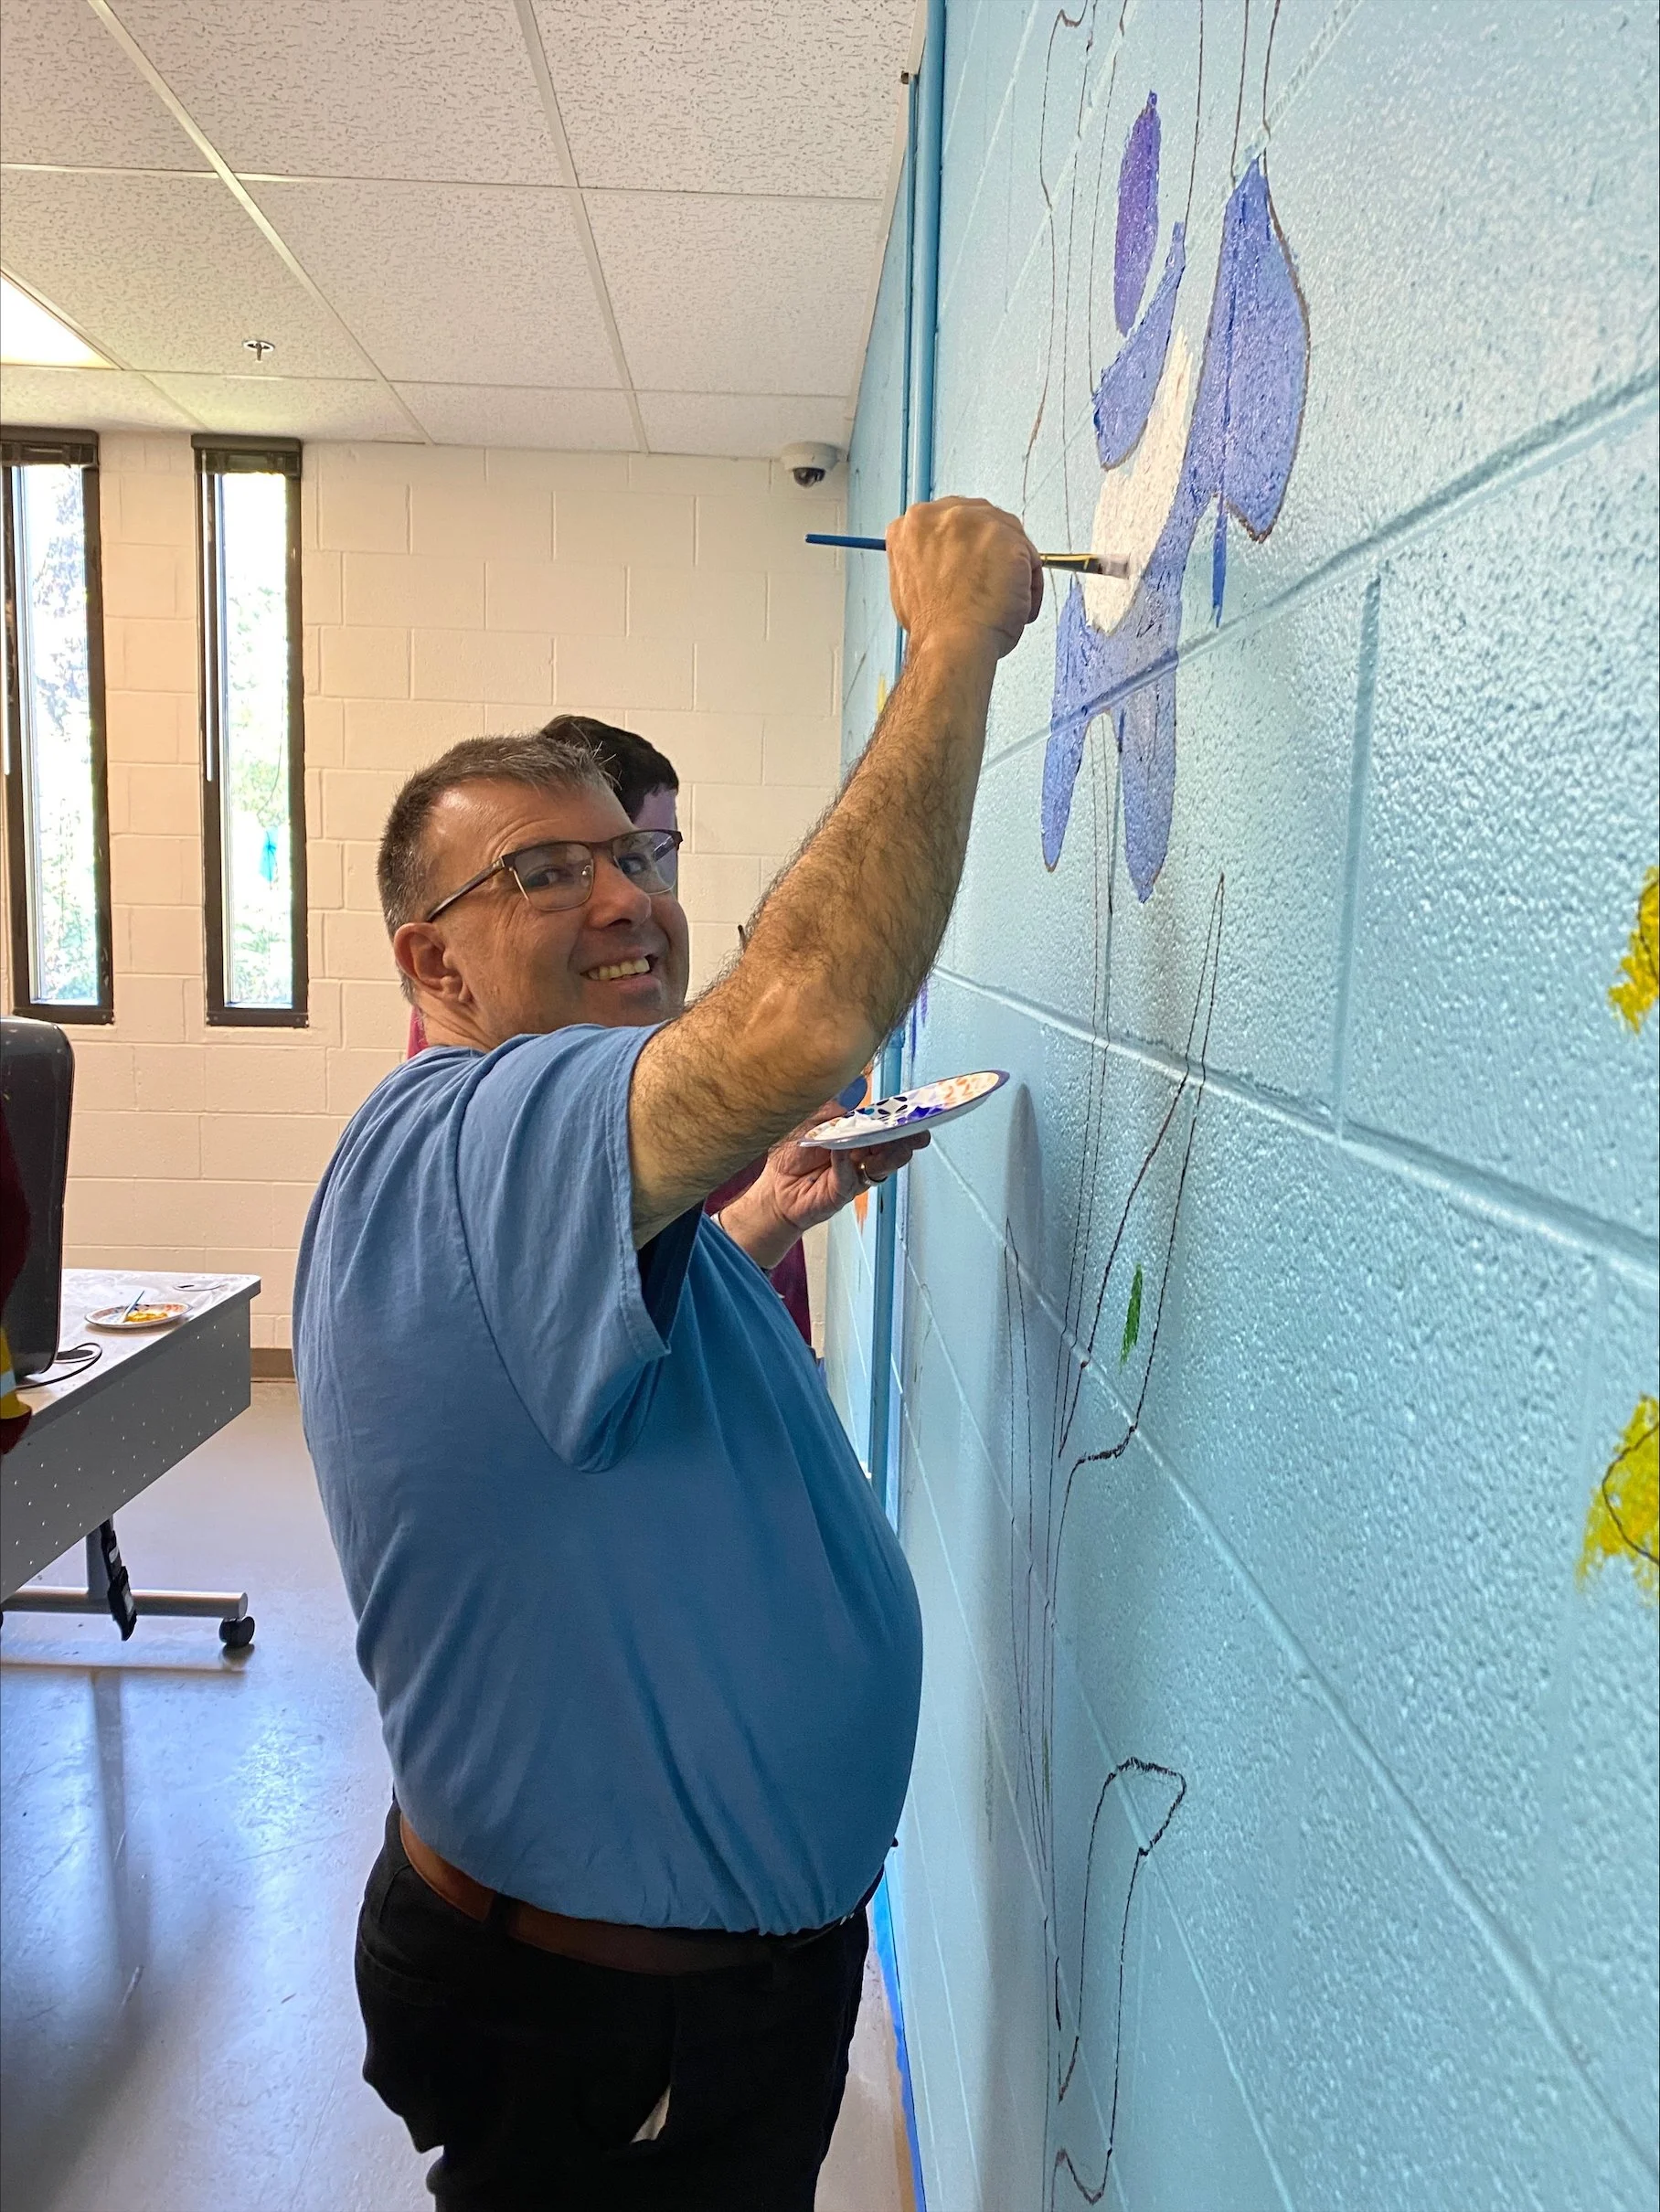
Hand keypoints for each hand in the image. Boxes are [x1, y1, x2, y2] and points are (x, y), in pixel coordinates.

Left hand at [716, 1107, 932, 1270]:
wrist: (776, 1187)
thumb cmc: (794, 1154)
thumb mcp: (810, 1120)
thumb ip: (832, 1107)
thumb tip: (856, 1088)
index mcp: (859, 1133)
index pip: (887, 1124)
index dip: (904, 1117)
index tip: (917, 1109)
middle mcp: (863, 1154)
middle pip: (894, 1145)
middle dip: (907, 1137)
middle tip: (915, 1129)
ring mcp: (857, 1173)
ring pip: (883, 1164)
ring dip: (889, 1153)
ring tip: (889, 1143)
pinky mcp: (843, 1191)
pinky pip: (850, 1177)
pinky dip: (846, 1164)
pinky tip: (840, 1153)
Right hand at [885, 497, 1043, 659]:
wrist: (950, 644)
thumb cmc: (935, 626)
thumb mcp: (912, 581)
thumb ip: (927, 558)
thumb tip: (946, 558)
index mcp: (913, 524)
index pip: (952, 519)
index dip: (966, 545)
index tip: (972, 563)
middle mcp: (941, 514)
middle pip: (984, 518)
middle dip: (992, 551)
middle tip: (992, 585)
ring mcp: (975, 522)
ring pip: (1010, 535)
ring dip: (1011, 569)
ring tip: (1000, 602)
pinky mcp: (1006, 537)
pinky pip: (1031, 557)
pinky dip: (1029, 586)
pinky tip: (1014, 606)